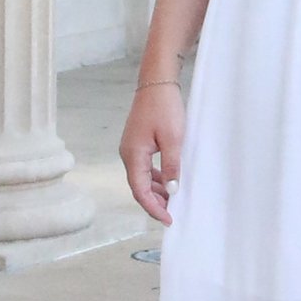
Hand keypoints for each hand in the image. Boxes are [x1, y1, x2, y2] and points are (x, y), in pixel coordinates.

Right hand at [121, 78, 184, 224]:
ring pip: (142, 177)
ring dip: (156, 190)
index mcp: (133, 155)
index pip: (140, 191)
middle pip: (138, 187)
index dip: (154, 208)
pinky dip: (155, 177)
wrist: (157, 81)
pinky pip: (144, 167)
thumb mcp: (173, 138)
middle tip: (173, 212)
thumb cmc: (165, 107)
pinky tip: (168, 180)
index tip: (169, 219)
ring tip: (173, 200)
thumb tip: (172, 190)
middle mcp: (127, 154)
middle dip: (155, 202)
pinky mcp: (138, 142)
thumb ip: (171, 166)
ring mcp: (131, 148)